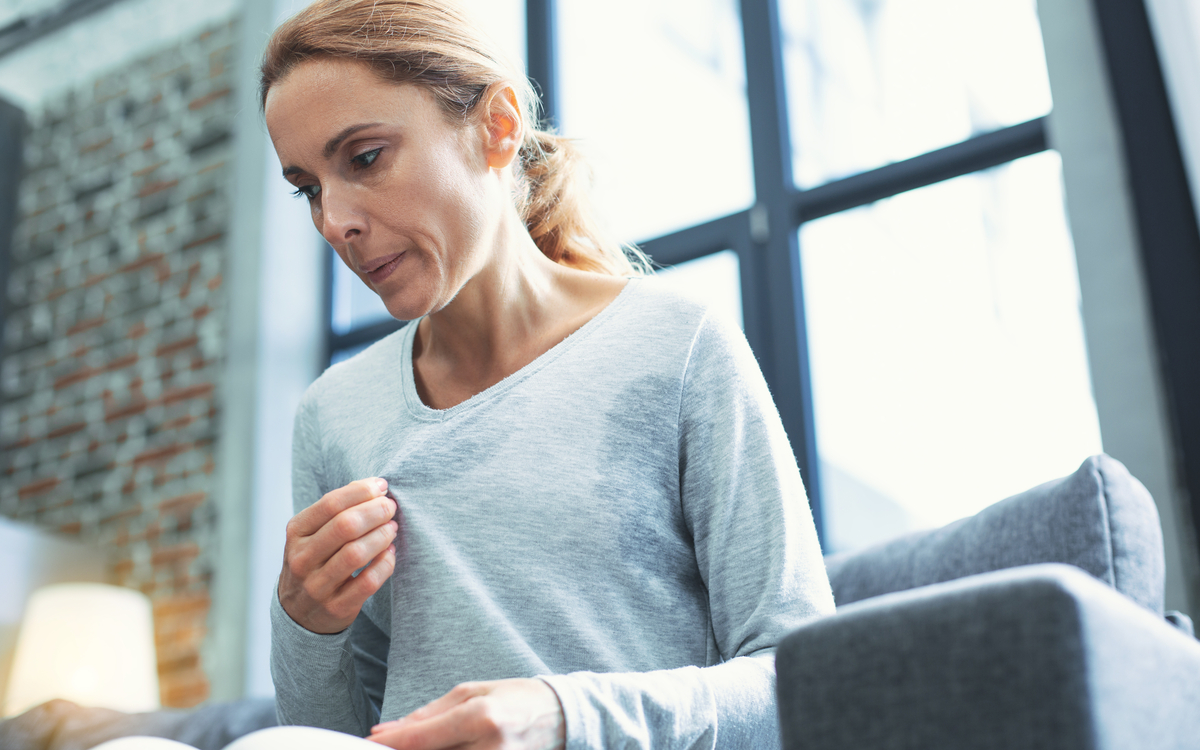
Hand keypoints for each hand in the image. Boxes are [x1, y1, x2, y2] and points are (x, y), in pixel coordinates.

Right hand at [278, 477, 397, 633]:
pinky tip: (390, 553)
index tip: (382, 486)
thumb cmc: (314, 560)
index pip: (331, 503)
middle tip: (391, 507)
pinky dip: (385, 564)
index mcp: (296, 533)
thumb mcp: (312, 533)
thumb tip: (373, 486)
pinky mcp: (336, 607)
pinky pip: (368, 582)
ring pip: (356, 554)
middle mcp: (302, 559)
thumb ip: (336, 510)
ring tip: (392, 528)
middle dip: (376, 511)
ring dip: (382, 536)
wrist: (298, 612)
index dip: (362, 491)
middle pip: (345, 526)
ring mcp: (317, 586)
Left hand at [366, 678, 565, 749]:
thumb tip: (386, 731)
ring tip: (427, 743)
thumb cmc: (514, 698)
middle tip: (387, 747)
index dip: (390, 745)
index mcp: (481, 717)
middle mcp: (489, 748)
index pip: (421, 739)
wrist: (561, 715)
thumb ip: (426, 715)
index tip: (368, 744)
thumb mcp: (470, 692)